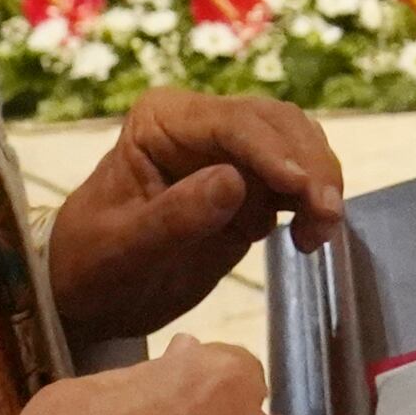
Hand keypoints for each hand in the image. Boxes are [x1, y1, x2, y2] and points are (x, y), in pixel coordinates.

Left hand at [47, 93, 347, 344]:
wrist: (90, 295)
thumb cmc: (92, 266)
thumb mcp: (122, 249)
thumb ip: (174, 217)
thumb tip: (235, 182)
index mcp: (162, 120)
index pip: (230, 122)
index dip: (271, 150)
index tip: (302, 186)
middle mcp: (202, 124)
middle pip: (276, 124)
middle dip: (308, 164)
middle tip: (325, 216)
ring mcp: (230, 153)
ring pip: (296, 146)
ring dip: (319, 182)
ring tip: (319, 233)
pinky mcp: (251, 188)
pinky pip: (297, 182)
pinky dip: (313, 203)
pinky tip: (310, 238)